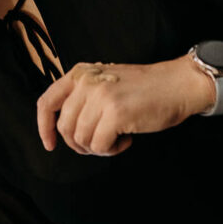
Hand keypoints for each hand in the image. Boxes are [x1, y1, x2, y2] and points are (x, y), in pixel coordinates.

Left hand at [36, 57, 214, 155]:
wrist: (178, 84)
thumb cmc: (145, 88)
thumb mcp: (105, 81)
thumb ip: (83, 96)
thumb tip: (64, 129)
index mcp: (80, 74)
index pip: (46, 103)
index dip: (44, 128)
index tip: (50, 144)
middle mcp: (86, 83)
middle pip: (65, 127)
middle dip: (80, 144)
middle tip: (100, 144)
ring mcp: (100, 97)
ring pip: (82, 139)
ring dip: (99, 147)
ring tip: (116, 140)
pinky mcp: (115, 113)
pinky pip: (100, 145)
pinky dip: (111, 150)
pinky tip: (125, 141)